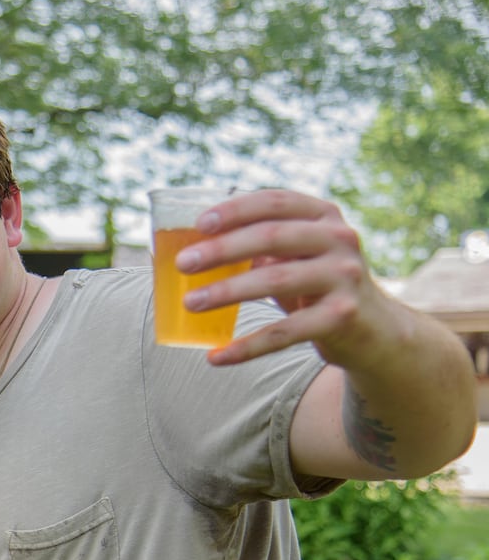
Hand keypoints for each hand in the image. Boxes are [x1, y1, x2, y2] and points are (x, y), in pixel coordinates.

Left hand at [178, 188, 395, 368]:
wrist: (375, 329)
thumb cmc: (318, 285)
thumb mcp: (296, 257)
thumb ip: (260, 247)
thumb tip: (191, 249)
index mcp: (323, 217)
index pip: (276, 202)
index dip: (236, 210)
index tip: (200, 224)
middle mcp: (339, 240)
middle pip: (272, 237)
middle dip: (222, 250)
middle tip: (183, 264)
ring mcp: (344, 277)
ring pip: (275, 281)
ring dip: (226, 292)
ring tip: (189, 303)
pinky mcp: (342, 317)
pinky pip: (284, 333)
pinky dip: (245, 347)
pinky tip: (216, 357)